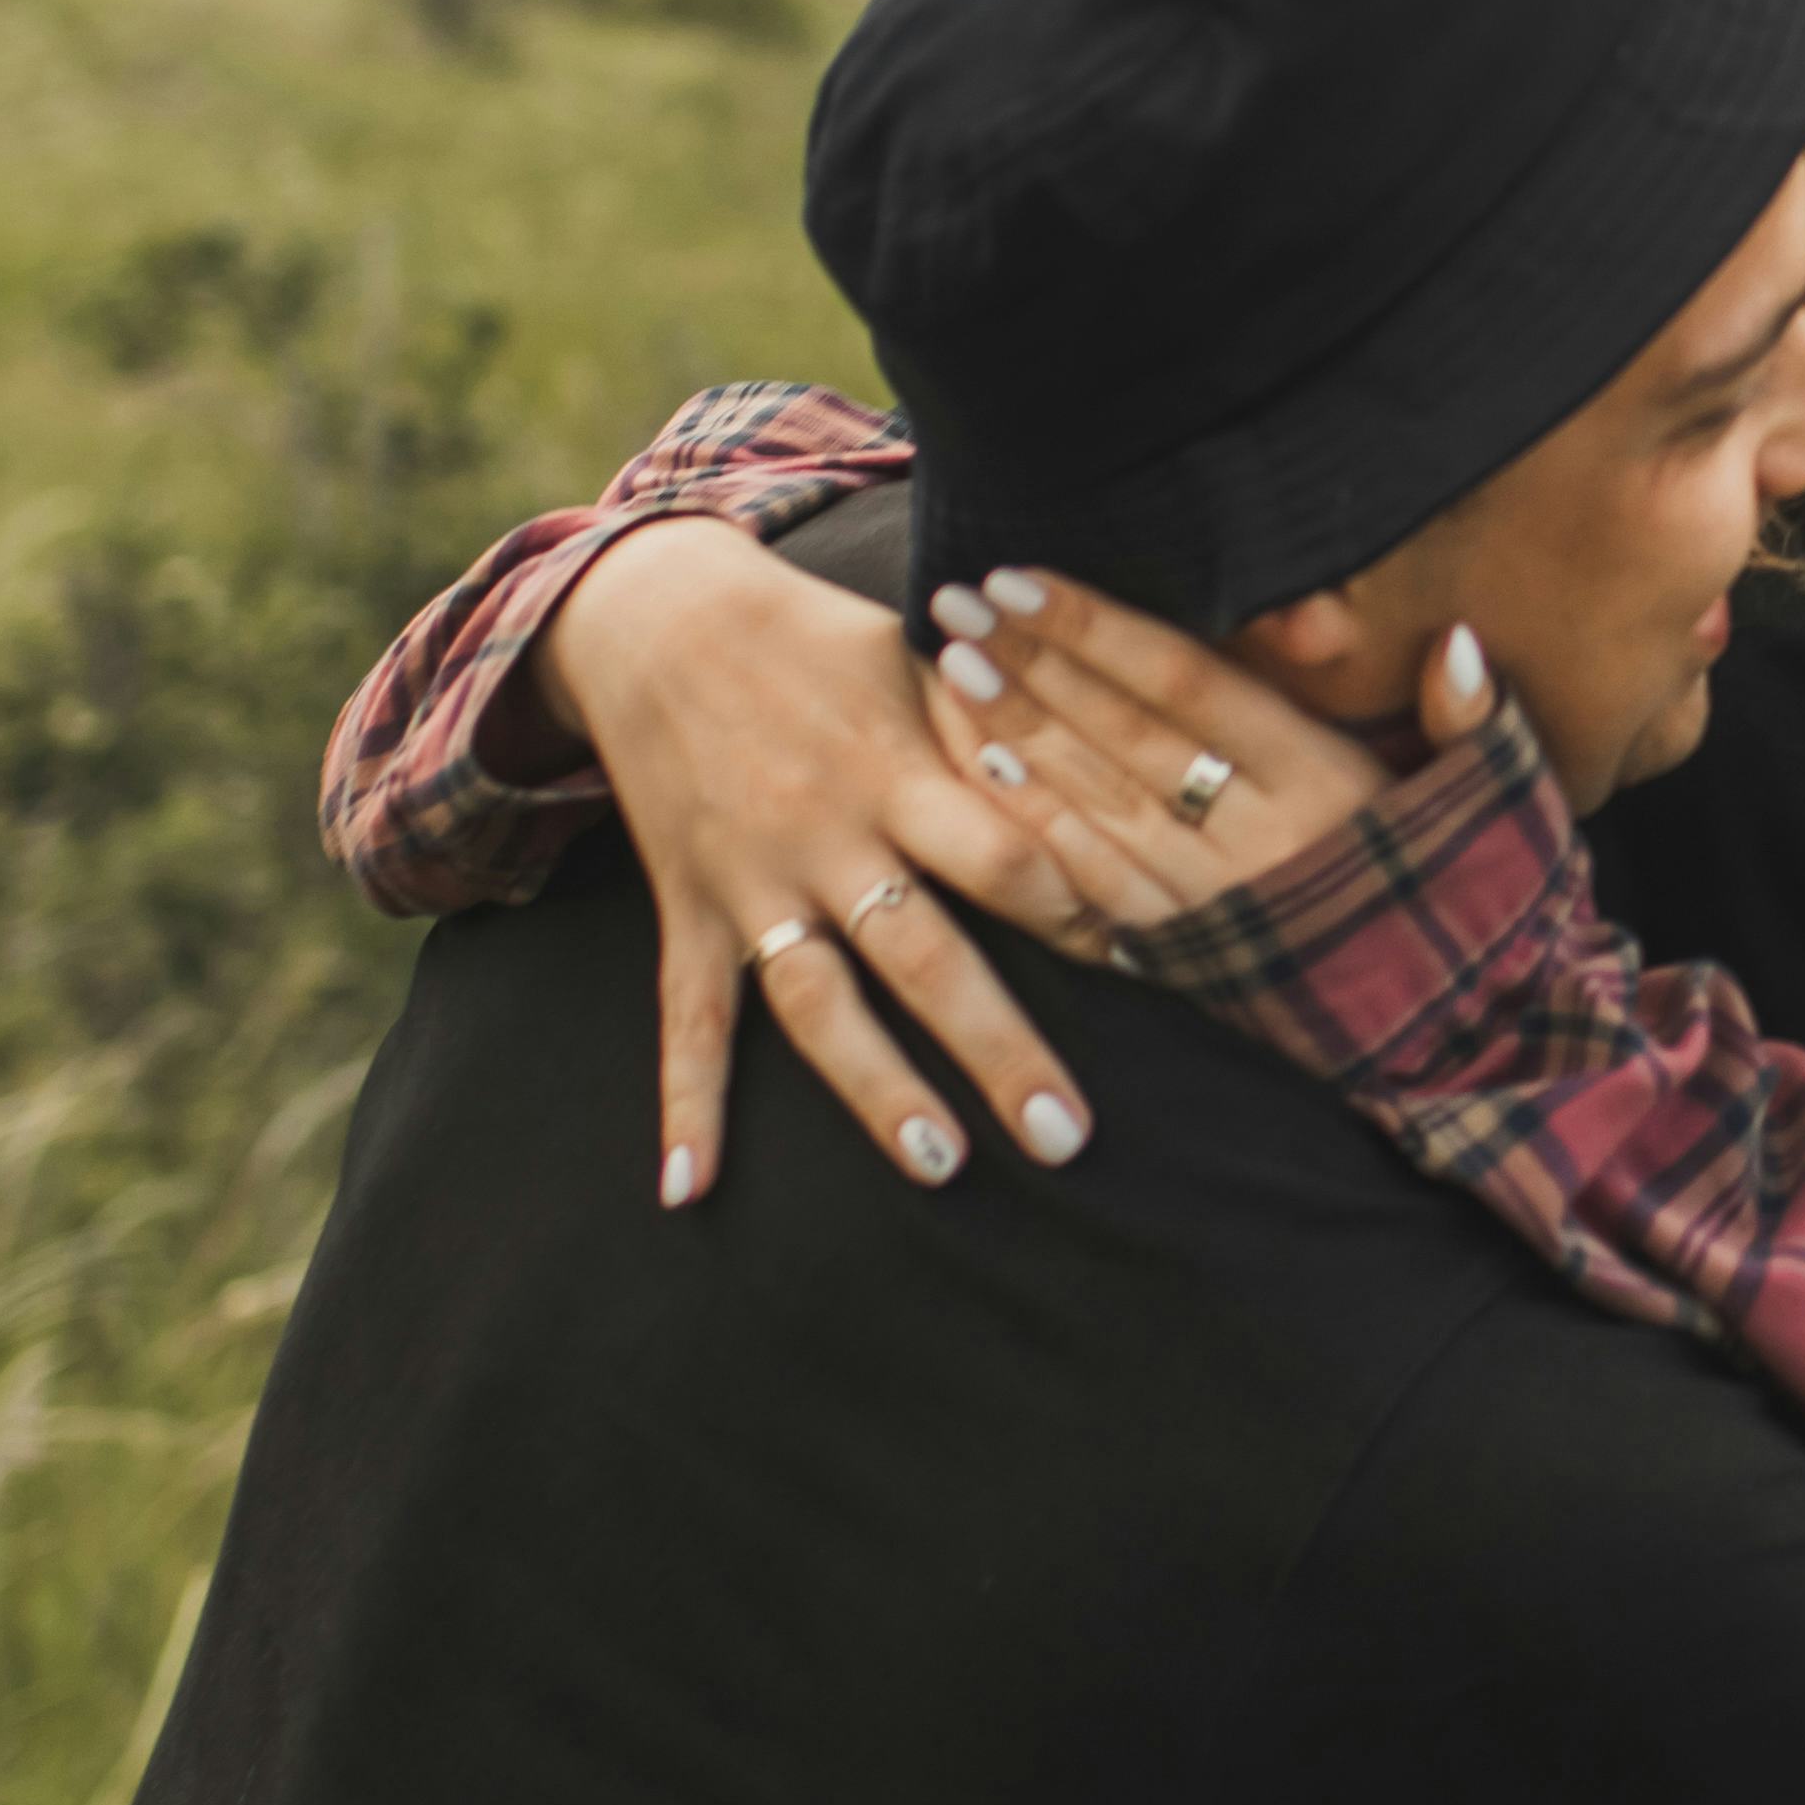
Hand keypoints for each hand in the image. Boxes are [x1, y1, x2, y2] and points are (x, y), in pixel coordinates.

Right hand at [533, 517, 1099, 1205]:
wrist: (657, 616)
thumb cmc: (817, 636)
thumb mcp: (914, 657)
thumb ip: (996, 724)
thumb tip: (1106, 774)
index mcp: (894, 768)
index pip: (1003, 858)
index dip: (1076, 916)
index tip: (1147, 979)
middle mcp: (824, 835)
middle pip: (924, 957)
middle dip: (998, 1049)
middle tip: (1066, 1137)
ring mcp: (752, 882)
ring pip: (818, 1003)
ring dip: (877, 1090)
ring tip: (941, 1168)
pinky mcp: (690, 908)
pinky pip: (687, 1018)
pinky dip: (688, 1104)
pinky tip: (692, 1188)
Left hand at [918, 568, 1499, 946]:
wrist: (1474, 1045)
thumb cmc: (1485, 900)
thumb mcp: (1501, 800)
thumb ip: (1471, 717)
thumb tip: (1456, 640)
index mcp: (1326, 783)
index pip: (1189, 685)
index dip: (1100, 630)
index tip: (1024, 578)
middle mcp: (1260, 840)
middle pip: (1123, 735)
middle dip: (1033, 664)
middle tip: (953, 602)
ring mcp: (1217, 905)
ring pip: (1097, 806)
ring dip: (1017, 736)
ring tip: (950, 669)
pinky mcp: (1193, 961)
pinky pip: (1098, 888)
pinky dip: (1039, 831)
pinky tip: (985, 778)